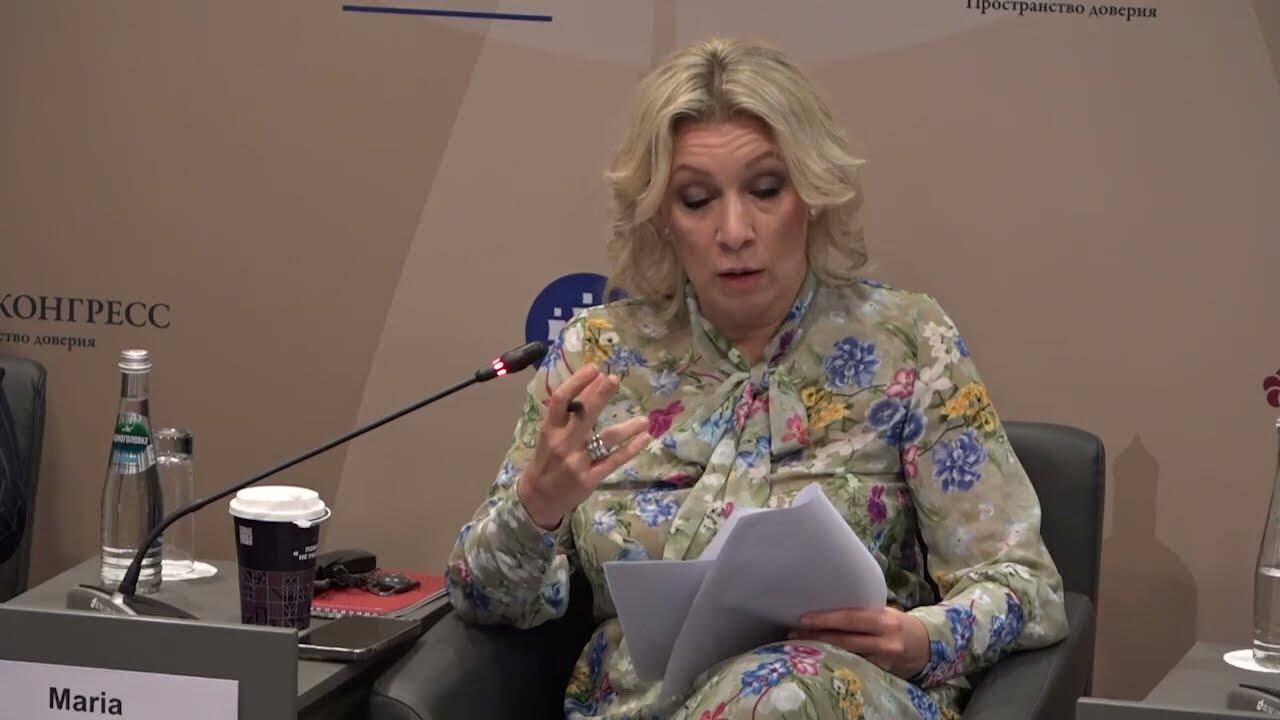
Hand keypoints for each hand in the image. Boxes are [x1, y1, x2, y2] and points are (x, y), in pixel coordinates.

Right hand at [517, 364, 651, 529]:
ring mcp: (578, 462)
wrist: (538, 498)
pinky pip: (614, 461)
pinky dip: (631, 449)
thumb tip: (593, 382)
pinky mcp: (590, 478)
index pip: (561, 399)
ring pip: (605, 439)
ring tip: (644, 420)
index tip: (594, 368)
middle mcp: (563, 443)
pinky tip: (645, 438)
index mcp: (550, 429)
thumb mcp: (550, 434)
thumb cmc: (547, 459)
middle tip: (615, 379)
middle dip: (600, 395)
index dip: (577, 382)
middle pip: (584, 414)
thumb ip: (569, 412)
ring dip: (627, 428)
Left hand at [789, 606, 930, 679]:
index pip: (850, 618)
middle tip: (792, 634)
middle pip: (844, 640)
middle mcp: (885, 641)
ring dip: (821, 651)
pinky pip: (855, 667)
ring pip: (847, 657)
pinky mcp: (881, 675)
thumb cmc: (898, 624)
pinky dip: (836, 662)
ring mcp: (883, 661)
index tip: (802, 619)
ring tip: (799, 646)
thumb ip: (862, 612)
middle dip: (816, 637)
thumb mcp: (885, 613)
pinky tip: (820, 659)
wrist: (927, 647)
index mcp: (884, 620)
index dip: (825, 619)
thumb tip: (827, 605)